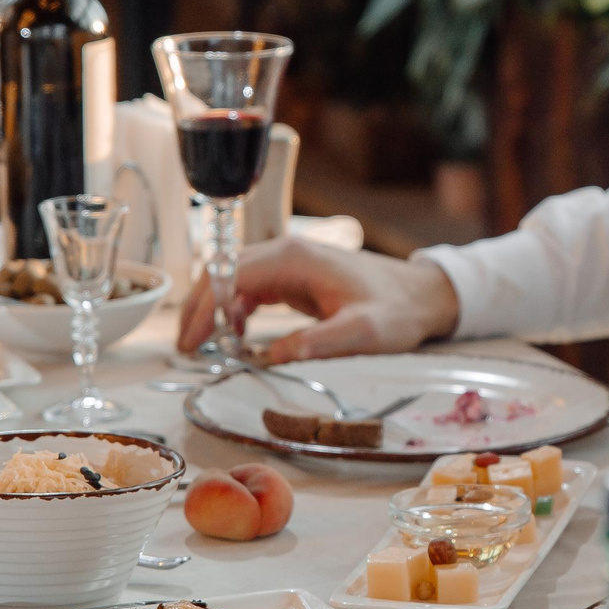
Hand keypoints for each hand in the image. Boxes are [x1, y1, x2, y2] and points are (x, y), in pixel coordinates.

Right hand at [175, 239, 460, 362]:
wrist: (422, 294)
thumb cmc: (397, 309)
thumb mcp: (363, 332)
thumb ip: (319, 343)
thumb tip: (272, 356)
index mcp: (296, 258)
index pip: (232, 276)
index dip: (206, 308)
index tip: (193, 341)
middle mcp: (287, 252)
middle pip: (223, 272)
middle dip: (200, 307)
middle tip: (186, 347)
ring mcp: (290, 262)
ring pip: (233, 278)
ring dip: (213, 308)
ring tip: (200, 345)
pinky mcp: (295, 275)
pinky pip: (251, 286)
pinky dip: (235, 308)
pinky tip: (236, 333)